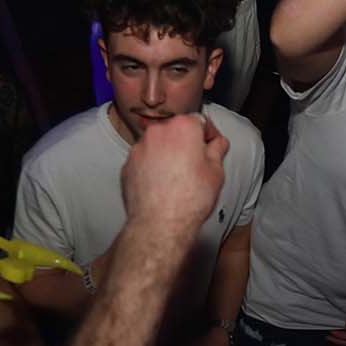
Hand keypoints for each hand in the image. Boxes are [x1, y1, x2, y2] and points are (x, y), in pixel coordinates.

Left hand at [121, 114, 228, 233]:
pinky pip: (144, 160)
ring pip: (158, 145)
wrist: (160, 223)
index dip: (209, 135)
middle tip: (196, 164)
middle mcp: (158, 131)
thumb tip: (218, 143)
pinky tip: (162, 185)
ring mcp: (139, 148)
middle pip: (176, 130)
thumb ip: (217, 150)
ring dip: (168, 154)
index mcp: (183, 127)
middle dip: (186, 143)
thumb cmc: (190, 198)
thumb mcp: (216, 172)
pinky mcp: (127, 164)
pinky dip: (152, 167)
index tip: (212, 146)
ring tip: (177, 177)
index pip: (200, 121)